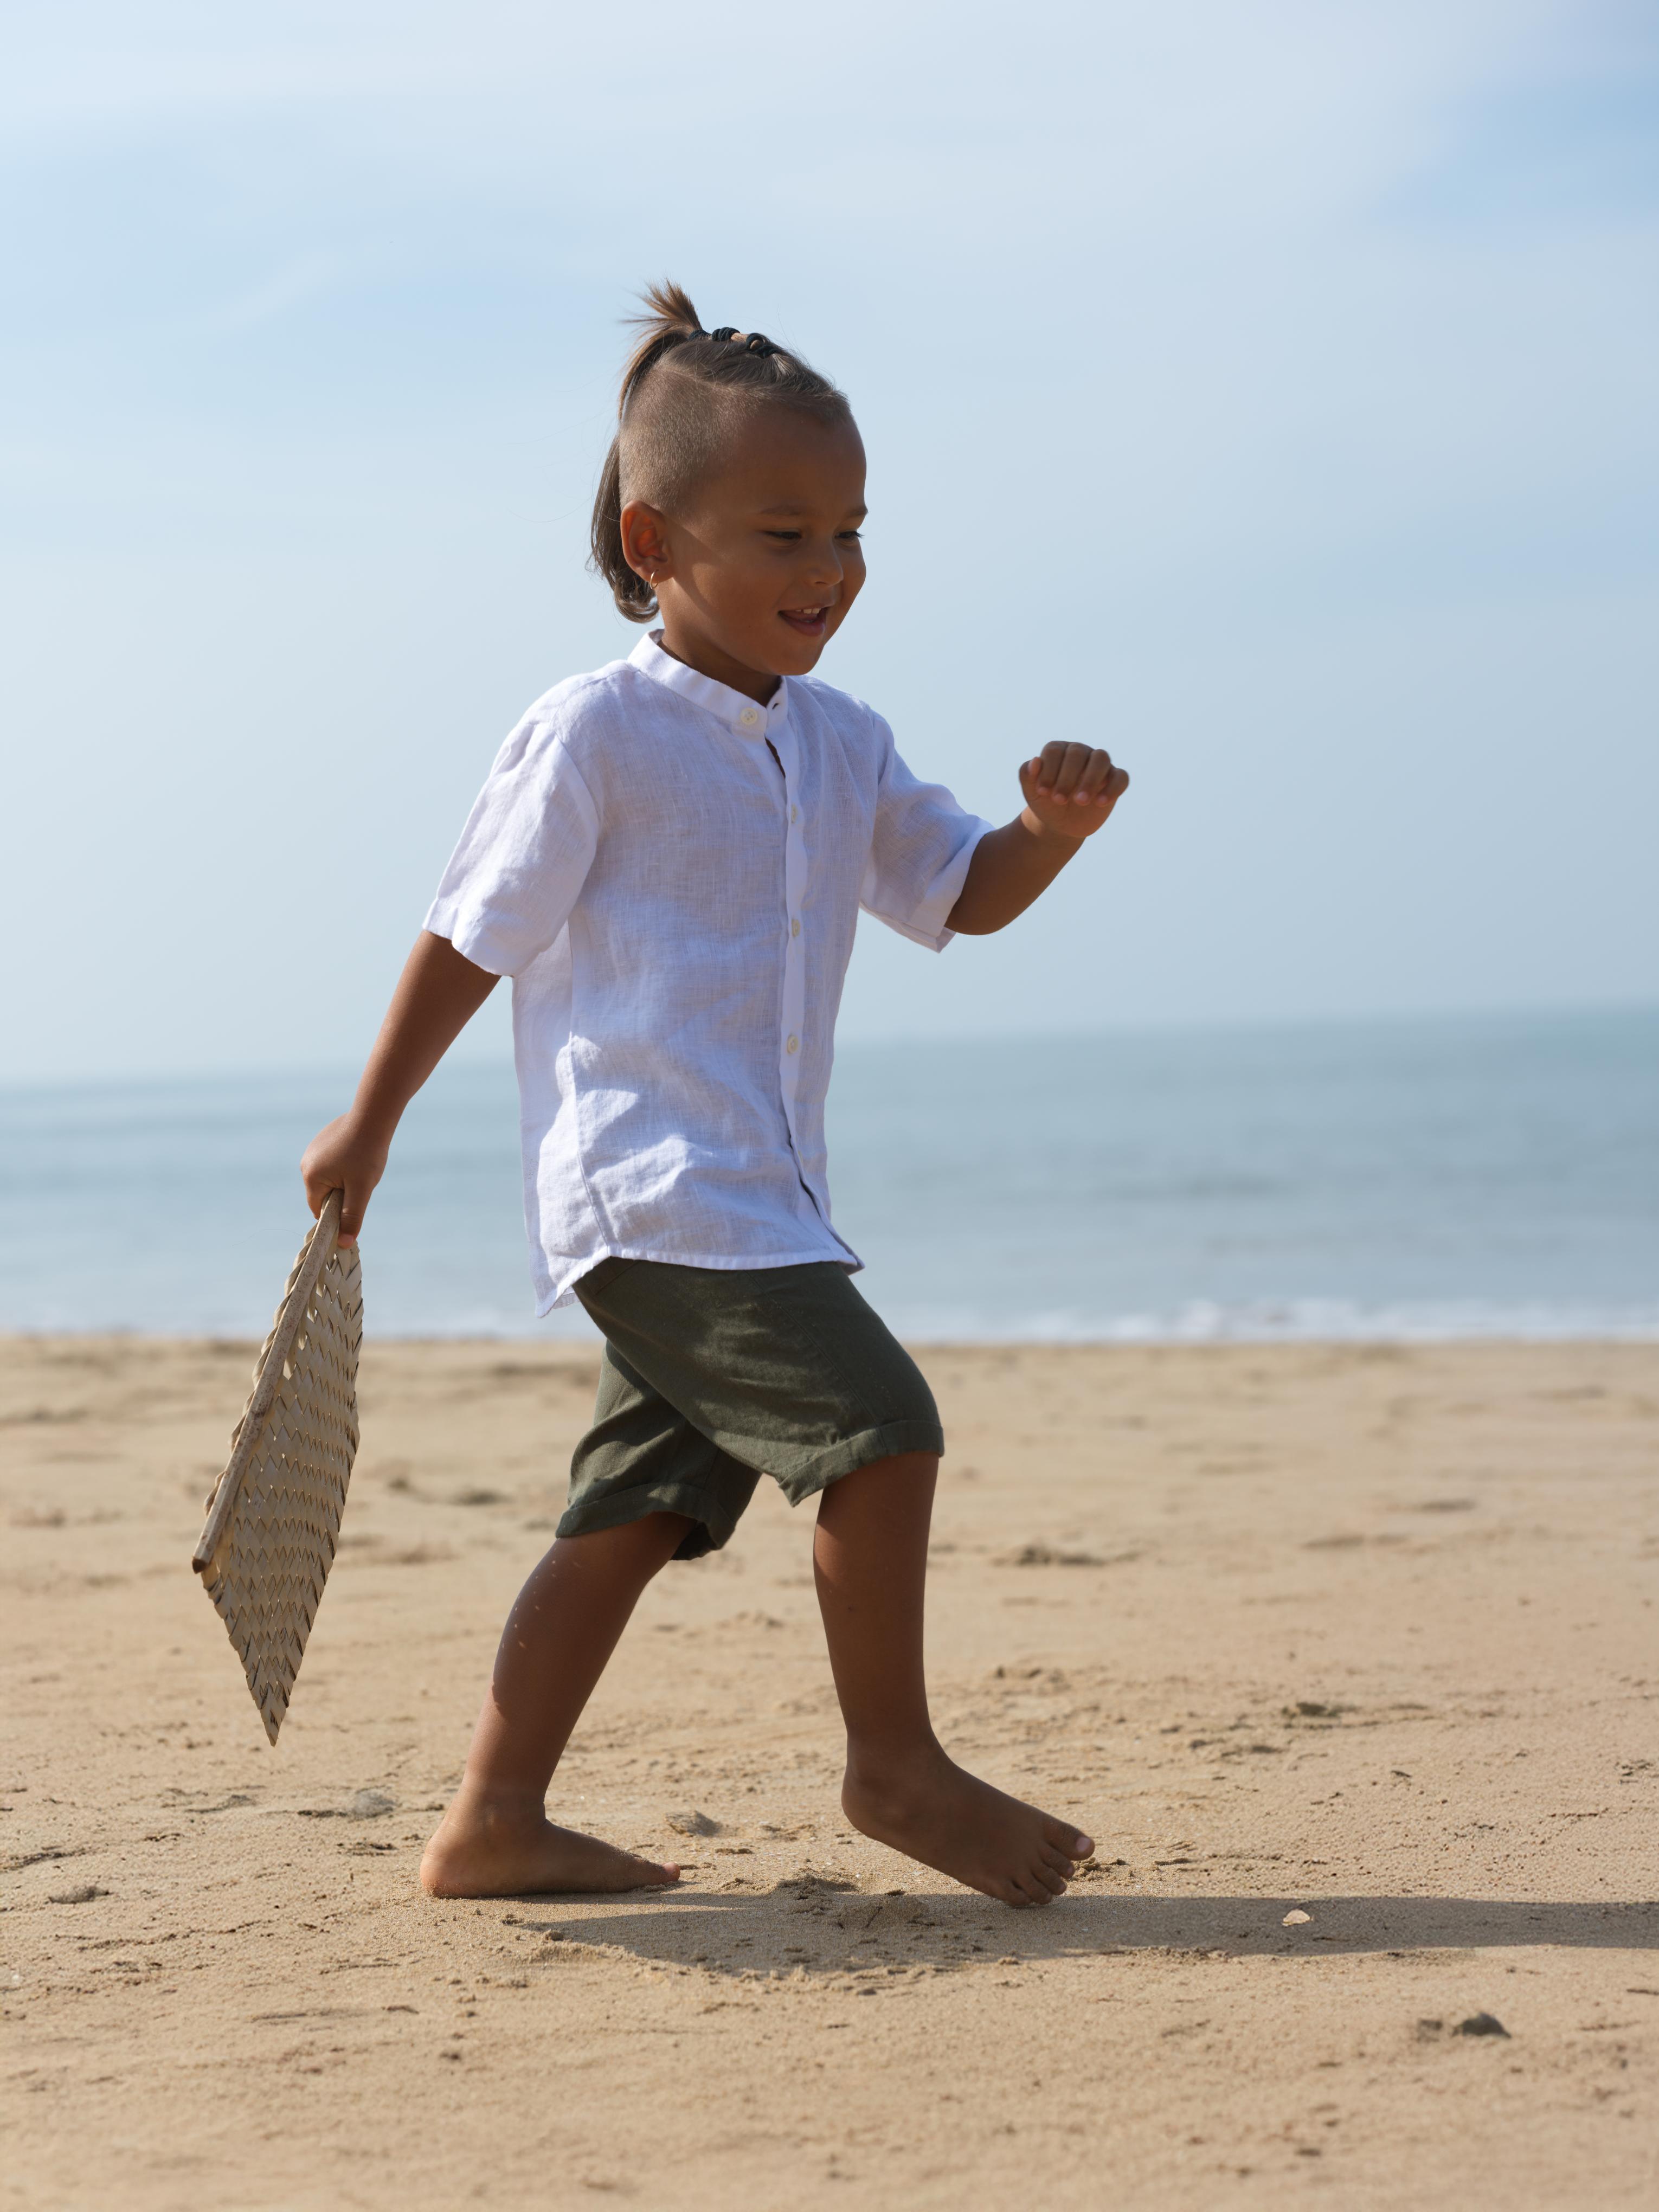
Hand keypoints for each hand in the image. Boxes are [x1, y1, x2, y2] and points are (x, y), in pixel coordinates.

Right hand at [300, 1114, 389, 1247]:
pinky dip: (344, 1164)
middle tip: (361, 1182)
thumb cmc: (367, 1153)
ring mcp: (313, 1150)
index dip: (337, 1213)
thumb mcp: (362, 1189)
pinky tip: (358, 1153)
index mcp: (311, 1177)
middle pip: (323, 1194)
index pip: (318, 1209)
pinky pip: (331, 1163)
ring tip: (361, 1166)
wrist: (373, 1116)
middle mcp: (306, 1163)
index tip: (354, 1206)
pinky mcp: (322, 1141)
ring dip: (344, 1179)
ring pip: (328, 1178)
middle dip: (342, 1194)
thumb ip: (352, 1217)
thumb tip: (343, 1244)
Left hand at [1018, 743, 1128, 841]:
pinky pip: (1121, 777)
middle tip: (1059, 800)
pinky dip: (1113, 788)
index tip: (1043, 792)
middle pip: (1078, 752)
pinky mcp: (1114, 780)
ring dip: (1091, 779)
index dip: (1048, 769)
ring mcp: (1098, 765)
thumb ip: (1027, 776)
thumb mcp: (1031, 792)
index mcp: (1058, 751)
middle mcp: (1080, 752)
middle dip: (1067, 777)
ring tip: (1080, 801)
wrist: (1060, 824)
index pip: (1054, 750)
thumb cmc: (1045, 802)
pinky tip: (1100, 803)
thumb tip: (1035, 761)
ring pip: (1101, 758)